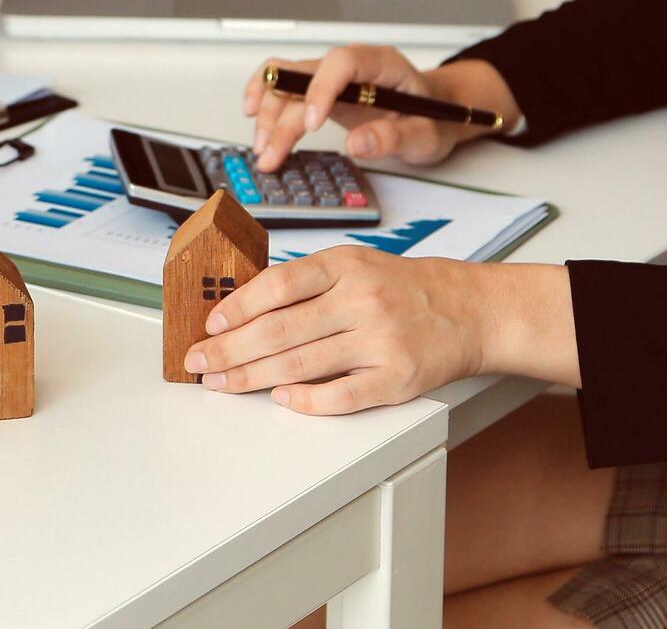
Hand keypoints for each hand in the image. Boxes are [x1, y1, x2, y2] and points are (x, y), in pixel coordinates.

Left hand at [180, 247, 579, 414]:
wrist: (468, 310)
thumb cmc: (401, 289)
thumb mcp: (354, 265)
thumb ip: (305, 283)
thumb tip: (240, 310)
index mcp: (345, 265)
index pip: (278, 285)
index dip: (236, 306)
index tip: (208, 323)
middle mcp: (361, 300)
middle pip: (279, 330)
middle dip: (229, 349)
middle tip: (199, 362)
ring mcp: (379, 341)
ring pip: (301, 365)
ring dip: (252, 378)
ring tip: (222, 383)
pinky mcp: (396, 379)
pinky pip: (340, 396)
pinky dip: (306, 400)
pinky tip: (280, 399)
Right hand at [243, 46, 522, 172]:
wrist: (435, 113)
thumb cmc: (434, 118)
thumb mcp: (426, 134)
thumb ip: (394, 137)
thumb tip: (358, 144)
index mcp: (382, 64)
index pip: (343, 63)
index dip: (321, 89)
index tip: (311, 124)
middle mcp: (351, 64)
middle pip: (305, 76)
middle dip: (283, 117)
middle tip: (273, 154)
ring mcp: (332, 76)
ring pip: (286, 80)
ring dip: (268, 113)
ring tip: (264, 150)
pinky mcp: (320, 91)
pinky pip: (284, 85)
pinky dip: (266, 100)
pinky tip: (256, 120)